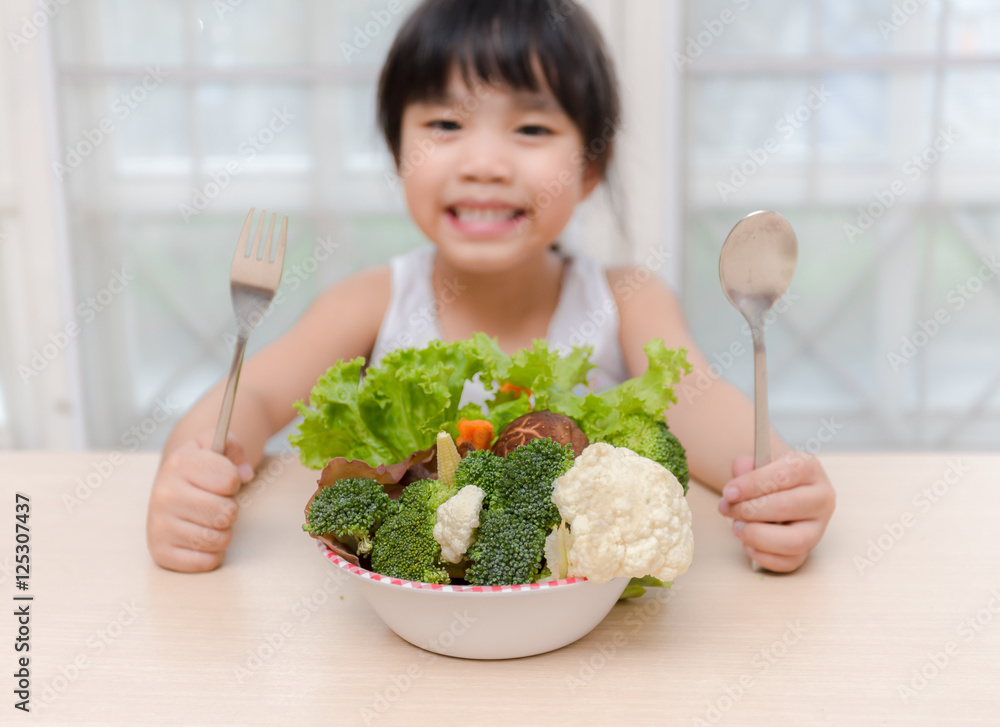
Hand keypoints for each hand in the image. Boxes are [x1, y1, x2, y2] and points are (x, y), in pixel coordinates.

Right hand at [146, 430, 254, 572]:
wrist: (170, 487)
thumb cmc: (199, 467)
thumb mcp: (215, 443)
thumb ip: (234, 447)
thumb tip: (245, 474)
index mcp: (178, 464)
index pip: (230, 480)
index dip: (233, 481)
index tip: (220, 480)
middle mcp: (163, 495)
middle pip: (227, 512)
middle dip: (230, 509)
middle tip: (216, 503)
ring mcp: (159, 525)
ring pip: (219, 538)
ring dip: (223, 531)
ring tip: (208, 519)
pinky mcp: (161, 552)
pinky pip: (206, 561)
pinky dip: (213, 553)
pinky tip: (202, 538)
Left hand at [717, 452, 835, 572]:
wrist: (782, 490)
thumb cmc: (769, 477)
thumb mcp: (759, 463)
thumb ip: (747, 466)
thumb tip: (740, 466)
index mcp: (809, 468)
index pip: (784, 475)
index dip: (752, 484)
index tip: (729, 492)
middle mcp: (821, 498)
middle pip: (788, 506)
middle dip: (750, 510)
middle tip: (726, 508)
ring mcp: (818, 527)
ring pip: (794, 541)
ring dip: (758, 536)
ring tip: (737, 527)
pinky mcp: (809, 549)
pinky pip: (790, 561)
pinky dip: (764, 556)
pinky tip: (747, 544)